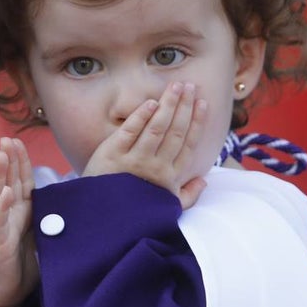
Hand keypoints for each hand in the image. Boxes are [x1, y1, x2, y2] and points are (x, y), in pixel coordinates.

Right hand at [0, 137, 37, 306]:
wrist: (1, 294)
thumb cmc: (21, 267)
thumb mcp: (43, 240)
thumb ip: (54, 224)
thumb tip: (81, 213)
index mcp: (19, 213)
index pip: (20, 181)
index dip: (20, 161)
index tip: (19, 141)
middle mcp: (7, 215)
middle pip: (6, 181)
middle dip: (7, 159)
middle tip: (6, 138)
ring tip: (0, 155)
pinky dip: (0, 206)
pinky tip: (4, 193)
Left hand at [84, 81, 207, 209]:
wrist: (102, 220)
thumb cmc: (136, 212)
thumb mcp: (165, 208)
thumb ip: (187, 196)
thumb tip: (204, 180)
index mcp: (170, 177)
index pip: (189, 144)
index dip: (198, 122)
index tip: (203, 103)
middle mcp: (156, 167)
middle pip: (175, 131)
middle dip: (185, 107)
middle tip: (190, 86)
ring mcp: (134, 160)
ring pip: (157, 128)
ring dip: (168, 105)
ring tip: (176, 86)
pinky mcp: (113, 155)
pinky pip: (130, 132)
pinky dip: (140, 117)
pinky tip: (151, 102)